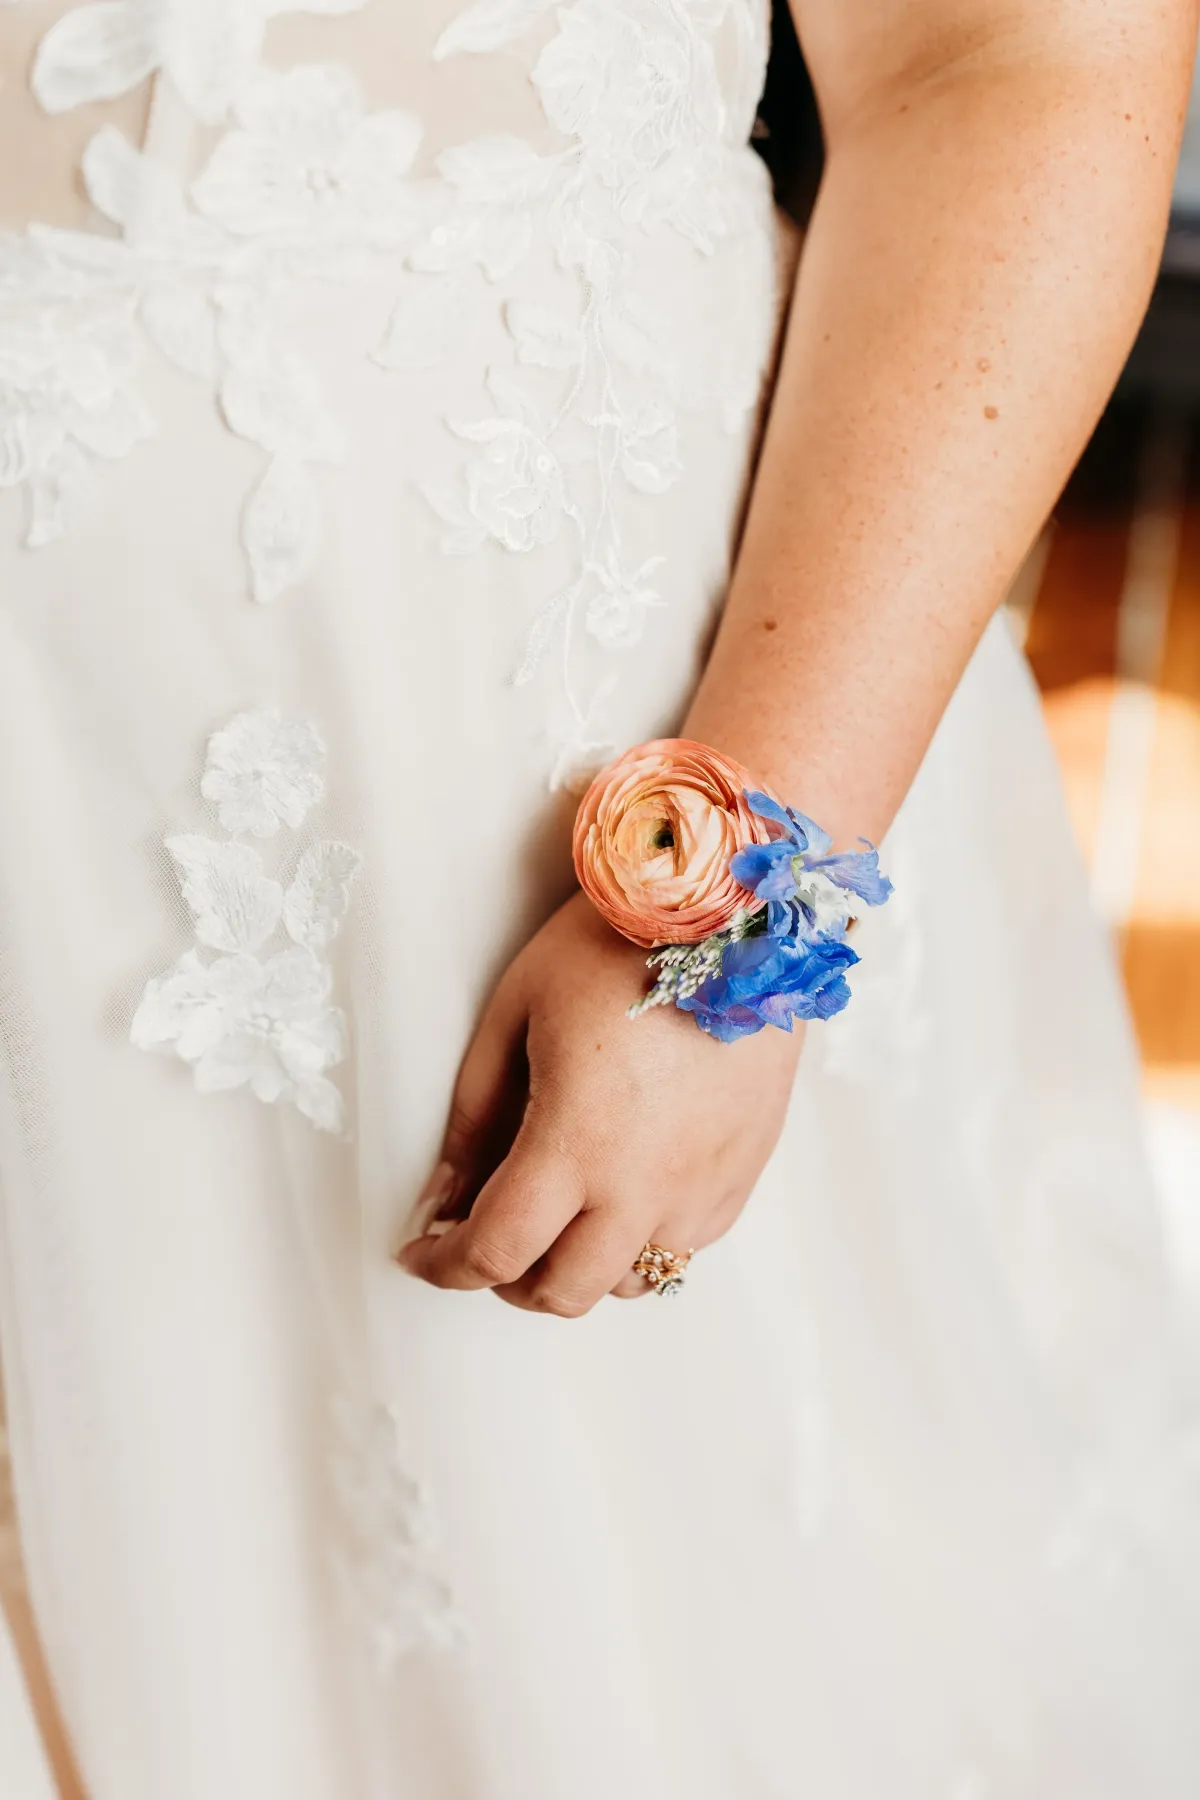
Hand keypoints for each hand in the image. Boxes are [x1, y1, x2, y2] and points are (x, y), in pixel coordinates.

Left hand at [398, 892, 802, 1315]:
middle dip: (508, 1280)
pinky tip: (623, 1187)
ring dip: (580, 1267)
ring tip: (558, 1213)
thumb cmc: (616, 945)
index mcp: (576, 1144)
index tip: (423, 1253)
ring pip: (630, 1281)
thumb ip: (474, 1114)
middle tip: (486, 1236)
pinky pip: (687, 1244)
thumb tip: (443, 1194)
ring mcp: (702, 1185)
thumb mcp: (515, 1012)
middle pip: (563, 1291)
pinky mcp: (744, 1171)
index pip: (495, 1251)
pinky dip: (642, 1240)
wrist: (734, 911)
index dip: (445, 1266)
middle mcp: (645, 1185)